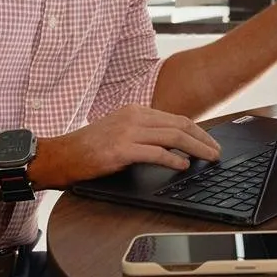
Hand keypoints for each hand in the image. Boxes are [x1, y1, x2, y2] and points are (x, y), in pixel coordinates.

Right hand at [34, 104, 220, 186]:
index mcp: (135, 111)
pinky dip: (174, 159)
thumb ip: (143, 133)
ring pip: (173, 136)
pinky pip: (156, 153)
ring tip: (210, 159)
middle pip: (180, 125)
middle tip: (217, 152)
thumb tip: (173, 145)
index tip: (211, 143)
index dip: (198, 131)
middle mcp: (134, 117)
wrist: (59, 155)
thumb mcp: (119, 132)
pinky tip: (184, 165)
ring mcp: (128, 132)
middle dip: (204, 139)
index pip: (175, 118)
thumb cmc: (88, 148)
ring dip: (197, 149)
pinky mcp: (121, 150)